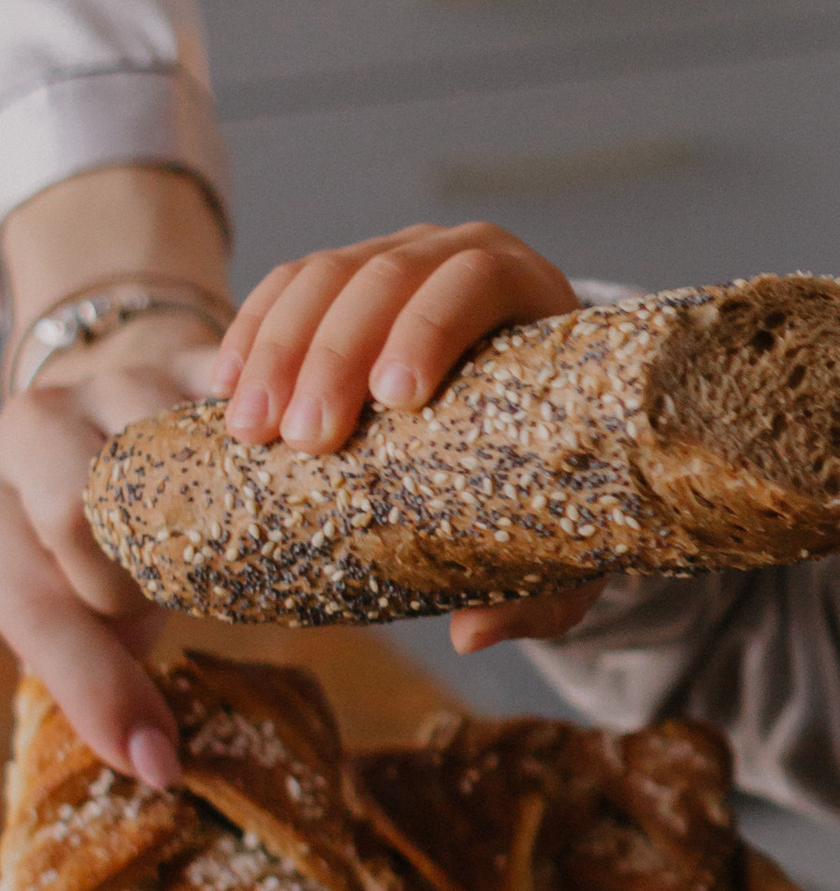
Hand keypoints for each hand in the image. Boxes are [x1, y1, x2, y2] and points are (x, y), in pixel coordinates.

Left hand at [0, 315, 226, 782]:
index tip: (154, 763)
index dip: (97, 692)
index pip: (36, 608)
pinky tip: (292, 476)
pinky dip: (269, 449)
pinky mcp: (187, 354)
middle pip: (85, 522)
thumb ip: (91, 665)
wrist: (102, 399)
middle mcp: (28, 428)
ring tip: (221, 536)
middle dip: (129, 586)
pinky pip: (235, 406)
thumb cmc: (81, 529)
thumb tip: (155, 764)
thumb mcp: (59, 597)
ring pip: (170, 465)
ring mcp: (112, 382)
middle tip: (158, 593)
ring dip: (212, 523)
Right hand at [213, 221, 593, 656]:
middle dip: (336, 354)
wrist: (532, 412)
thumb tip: (474, 632)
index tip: (395, 399)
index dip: (431, 328)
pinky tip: (223, 386)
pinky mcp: (341, 275)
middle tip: (306, 438)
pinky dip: (251, 330)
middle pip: (389, 276)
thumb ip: (538, 591)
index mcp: (530, 294)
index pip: (475, 282)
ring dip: (278, 347)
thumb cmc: (554, 470)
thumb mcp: (565, 531)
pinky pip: (286, 285)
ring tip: (249, 427)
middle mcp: (460, 259)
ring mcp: (396, 257)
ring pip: (325, 276)